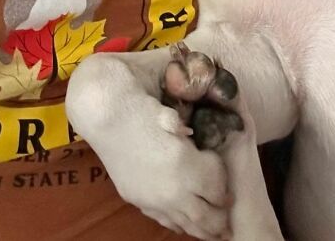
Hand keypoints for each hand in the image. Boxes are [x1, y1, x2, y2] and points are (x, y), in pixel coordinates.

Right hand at [66, 53, 232, 240]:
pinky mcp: (137, 200)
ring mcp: (152, 199)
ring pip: (185, 223)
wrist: (105, 115)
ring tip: (212, 228)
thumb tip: (198, 135)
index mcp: (186, 164)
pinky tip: (185, 222)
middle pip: (205, 215)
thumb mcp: (178, 115)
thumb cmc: (144, 107)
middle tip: (228, 216)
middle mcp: (171, 189)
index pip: (217, 187)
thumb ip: (194, 131)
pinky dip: (178, 223)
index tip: (228, 184)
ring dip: (201, 227)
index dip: (224, 186)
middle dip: (218, 217)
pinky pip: (164, 220)